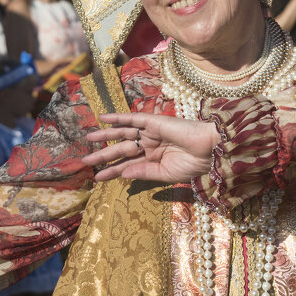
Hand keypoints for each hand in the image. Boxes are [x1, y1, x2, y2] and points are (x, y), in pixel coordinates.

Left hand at [82, 111, 217, 183]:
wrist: (210, 150)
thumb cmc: (193, 164)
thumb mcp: (165, 174)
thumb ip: (144, 172)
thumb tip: (123, 174)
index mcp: (153, 160)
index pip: (128, 165)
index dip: (112, 171)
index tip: (97, 178)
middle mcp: (150, 145)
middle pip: (122, 149)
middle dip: (104, 155)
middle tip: (85, 161)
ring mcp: (151, 132)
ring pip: (123, 132)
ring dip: (106, 135)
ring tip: (88, 139)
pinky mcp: (153, 121)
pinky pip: (132, 118)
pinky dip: (118, 117)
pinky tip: (103, 118)